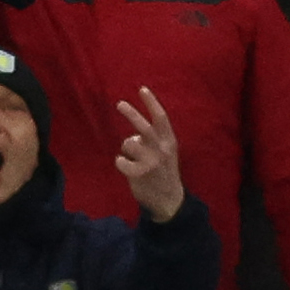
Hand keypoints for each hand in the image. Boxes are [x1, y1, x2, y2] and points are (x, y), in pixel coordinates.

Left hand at [114, 88, 184, 222]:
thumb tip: (136, 133)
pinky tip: (125, 166)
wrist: (170, 200)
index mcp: (169, 141)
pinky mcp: (140, 173)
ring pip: (129, 143)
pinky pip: (121, 160)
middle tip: (119, 103)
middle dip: (131, 113)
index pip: (161, 117)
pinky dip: (120, 161)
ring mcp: (150, 161)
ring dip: (126, 146)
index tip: (142, 89)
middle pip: (144, 126)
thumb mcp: (167, 153)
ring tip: (131, 157)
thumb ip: (155, 141)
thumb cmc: (165, 173)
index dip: (151, 102)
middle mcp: (161, 149)